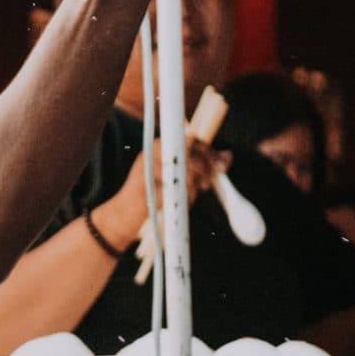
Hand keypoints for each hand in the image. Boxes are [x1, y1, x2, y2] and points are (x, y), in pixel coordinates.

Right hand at [98, 135, 229, 250]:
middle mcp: (154, 150)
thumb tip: (227, 156)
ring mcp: (147, 164)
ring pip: (181, 166)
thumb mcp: (184, 179)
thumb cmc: (157, 196)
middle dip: (204, 167)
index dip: (209, 153)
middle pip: (188, 149)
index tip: (219, 167)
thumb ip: (204, 167)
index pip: (192, 140)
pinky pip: (171, 185)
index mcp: (163, 146)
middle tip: (207, 183)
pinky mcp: (143, 180)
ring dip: (193, 183)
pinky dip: (181, 195)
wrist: (126, 215)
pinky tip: (180, 201)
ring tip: (192, 194)